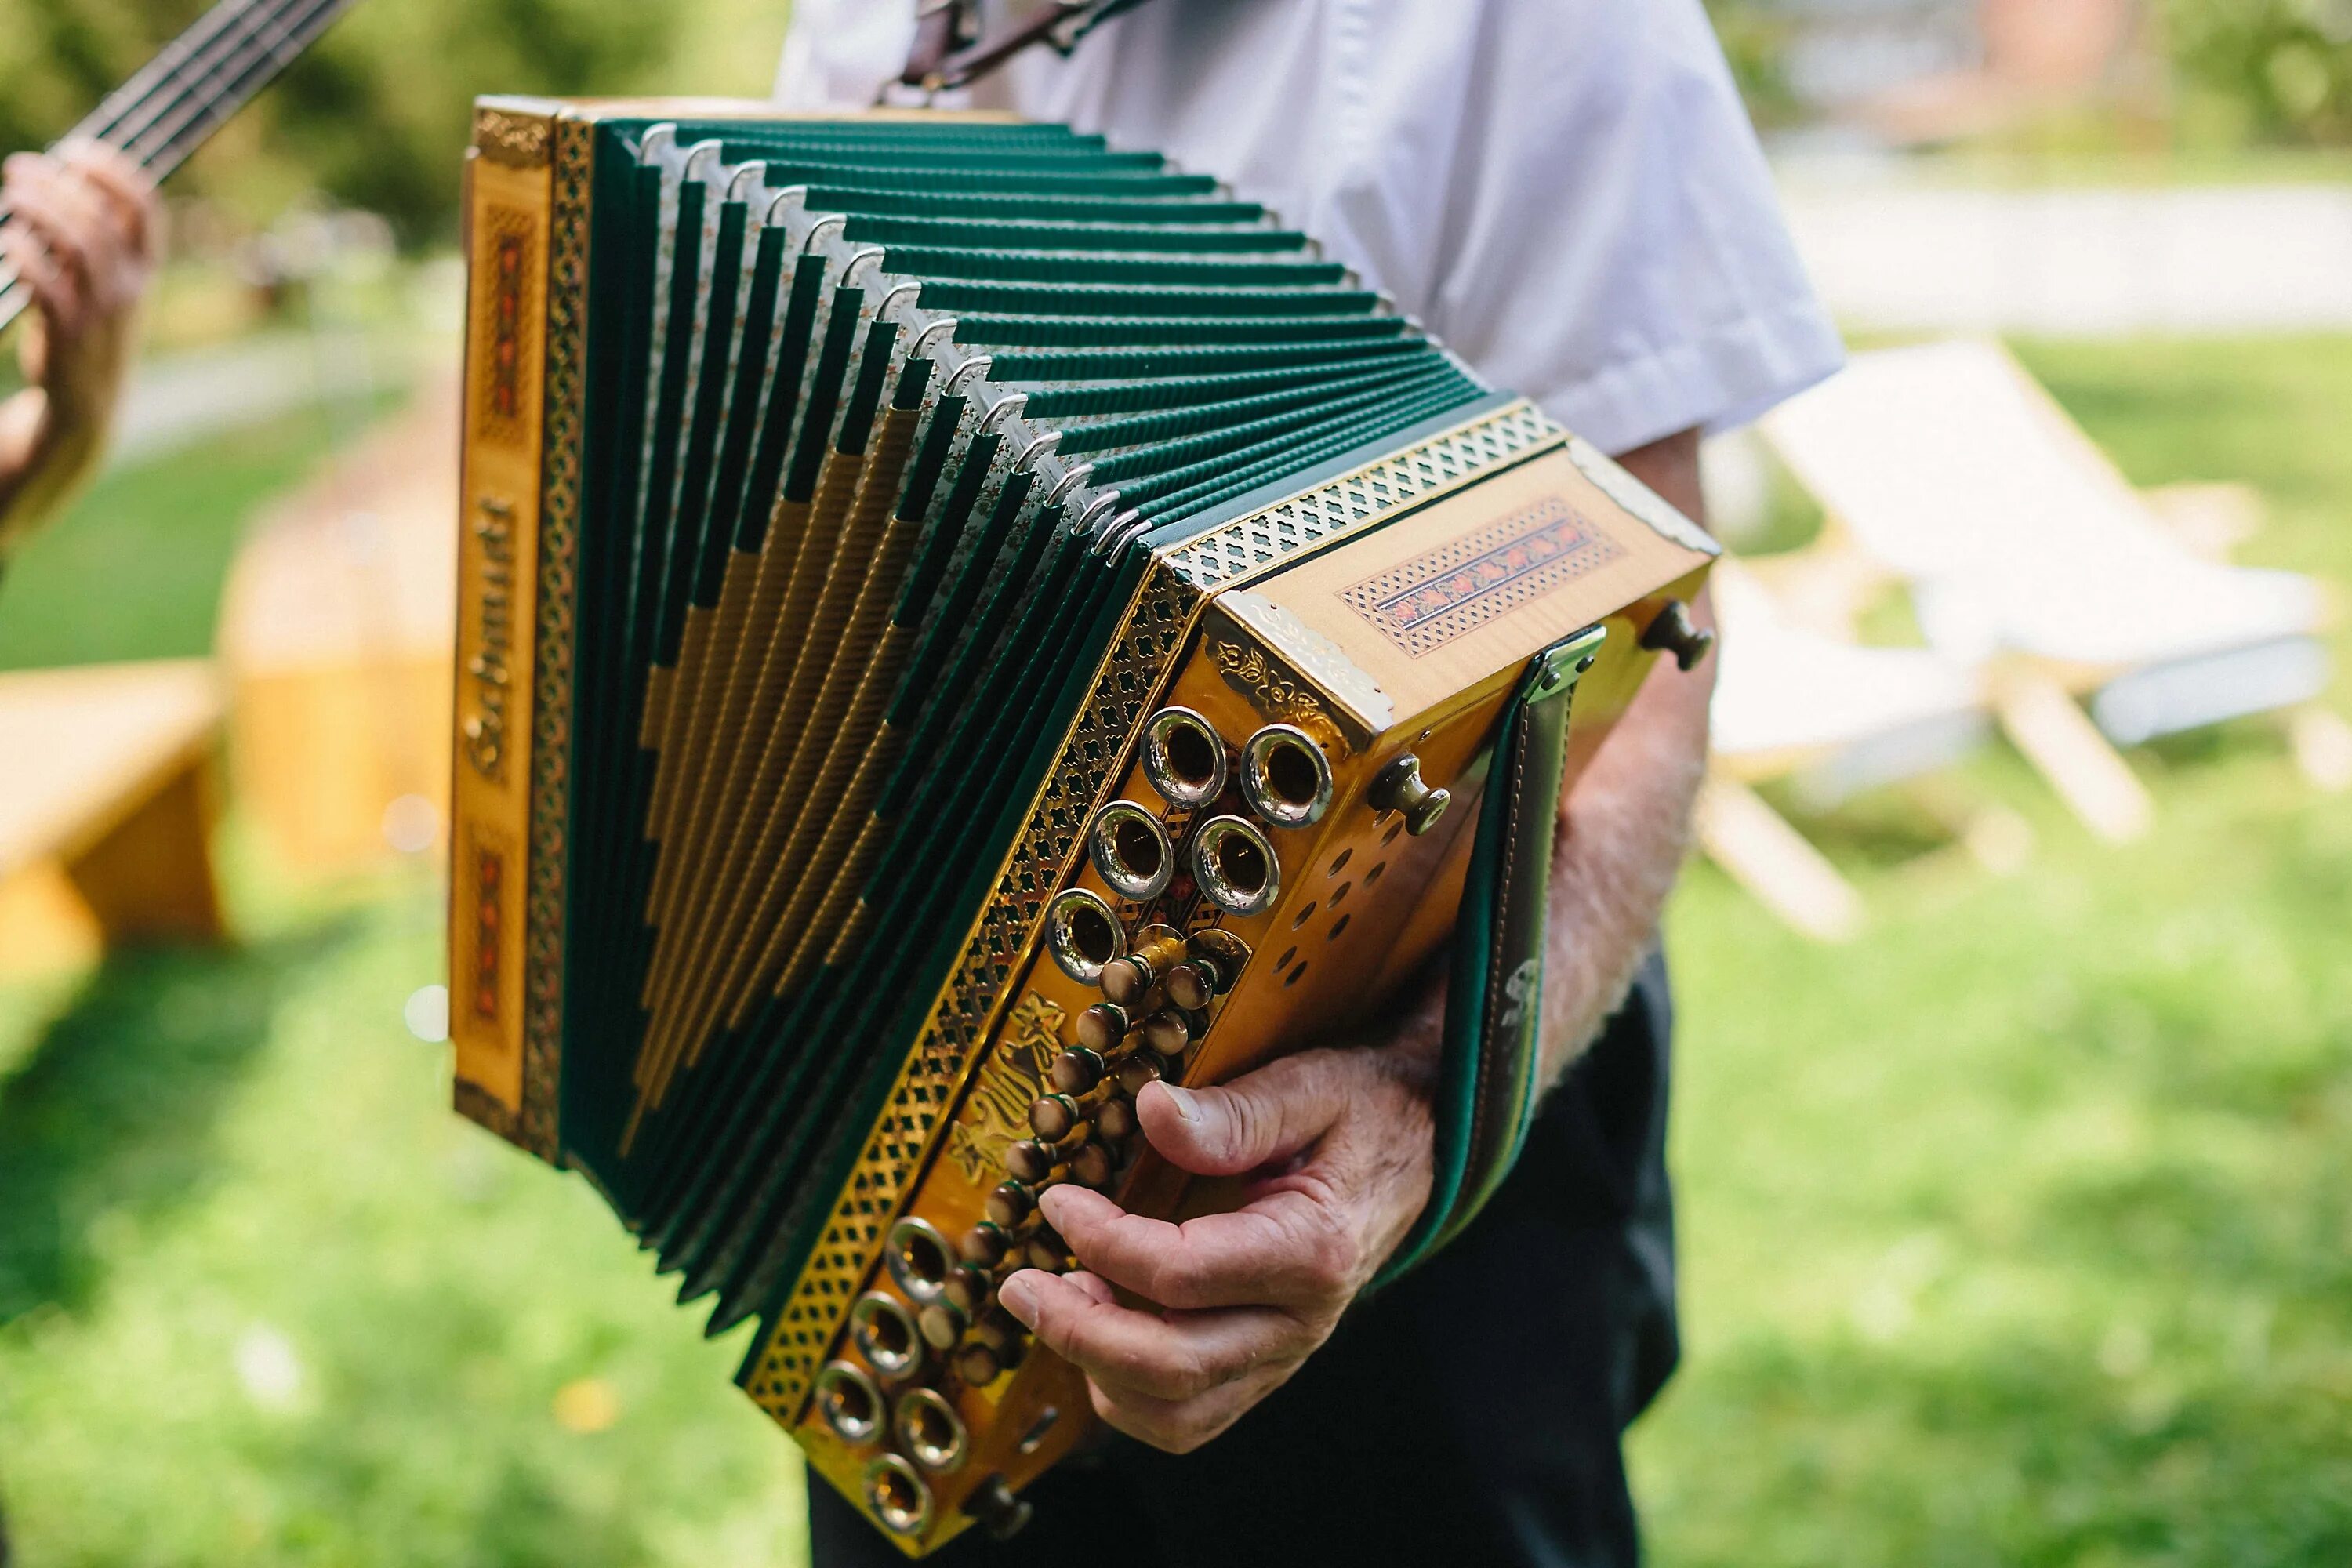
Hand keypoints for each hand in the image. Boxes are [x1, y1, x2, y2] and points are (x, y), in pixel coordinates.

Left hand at [0, 140, 158, 539]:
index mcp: (144, 275)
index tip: (76, 149)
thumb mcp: (101, 294)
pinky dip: (26, 254)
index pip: (147, 209)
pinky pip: (50, 284)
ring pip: (80, 243)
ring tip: (11, 192)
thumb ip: (90, 246)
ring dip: (41, 208)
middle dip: (59, 182)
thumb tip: (53, 185)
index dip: (115, 170)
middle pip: (102, 216)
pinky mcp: (69, 339)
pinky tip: (6, 242)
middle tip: (20, 168)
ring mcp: (104, 316)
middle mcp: (132, 292)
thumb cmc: (80, 344)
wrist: (81, 419)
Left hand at [996, 1040, 1437, 1452]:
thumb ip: (1232, 1112)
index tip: (1058, 1200)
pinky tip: (1100, 1329)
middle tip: (1019, 1285)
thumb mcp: (1309, 1087)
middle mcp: (1300, 1322)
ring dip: (1100, 1373)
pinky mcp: (1265, 1366)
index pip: (1181, 1275)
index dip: (1102, 1240)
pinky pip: (1189, 1416)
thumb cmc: (1360, 1111)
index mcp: (1312, 1251)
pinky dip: (1129, 1394)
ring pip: (1177, 1414)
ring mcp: (1284, 1354)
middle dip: (1078, 1332)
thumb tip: (1150, 1111)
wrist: (1416, 1146)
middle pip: (1172, 1367)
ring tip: (1062, 1303)